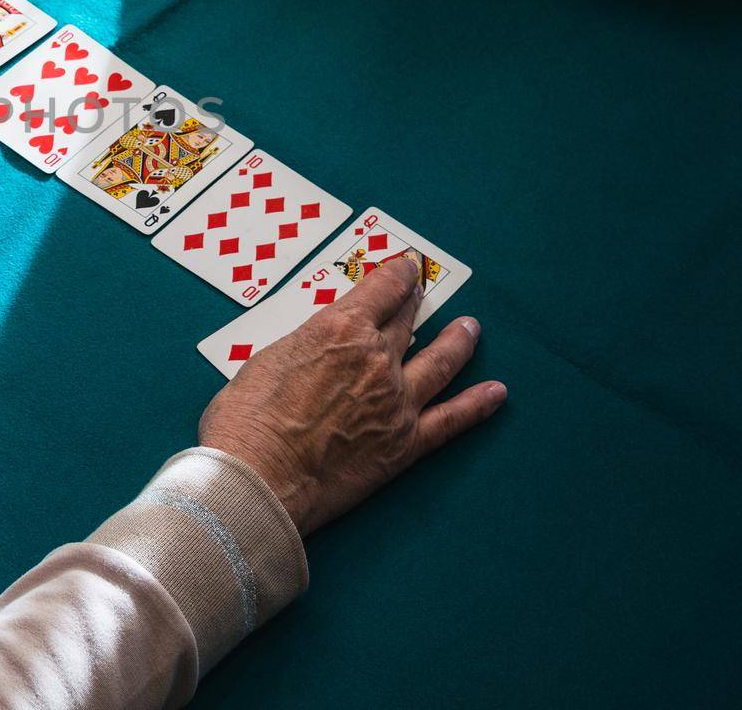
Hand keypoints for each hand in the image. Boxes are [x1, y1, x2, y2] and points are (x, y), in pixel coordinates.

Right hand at [199, 251, 504, 535]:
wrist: (259, 475)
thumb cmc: (246, 419)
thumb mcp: (266, 359)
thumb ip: (303, 349)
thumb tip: (314, 354)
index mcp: (338, 329)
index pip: (380, 290)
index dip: (397, 275)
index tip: (406, 266)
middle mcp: (375, 358)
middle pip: (406, 322)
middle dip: (415, 304)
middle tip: (423, 292)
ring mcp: (396, 401)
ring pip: (440, 362)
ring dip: (458, 342)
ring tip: (470, 328)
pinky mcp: (405, 443)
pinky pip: (451, 420)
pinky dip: (476, 405)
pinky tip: (495, 393)